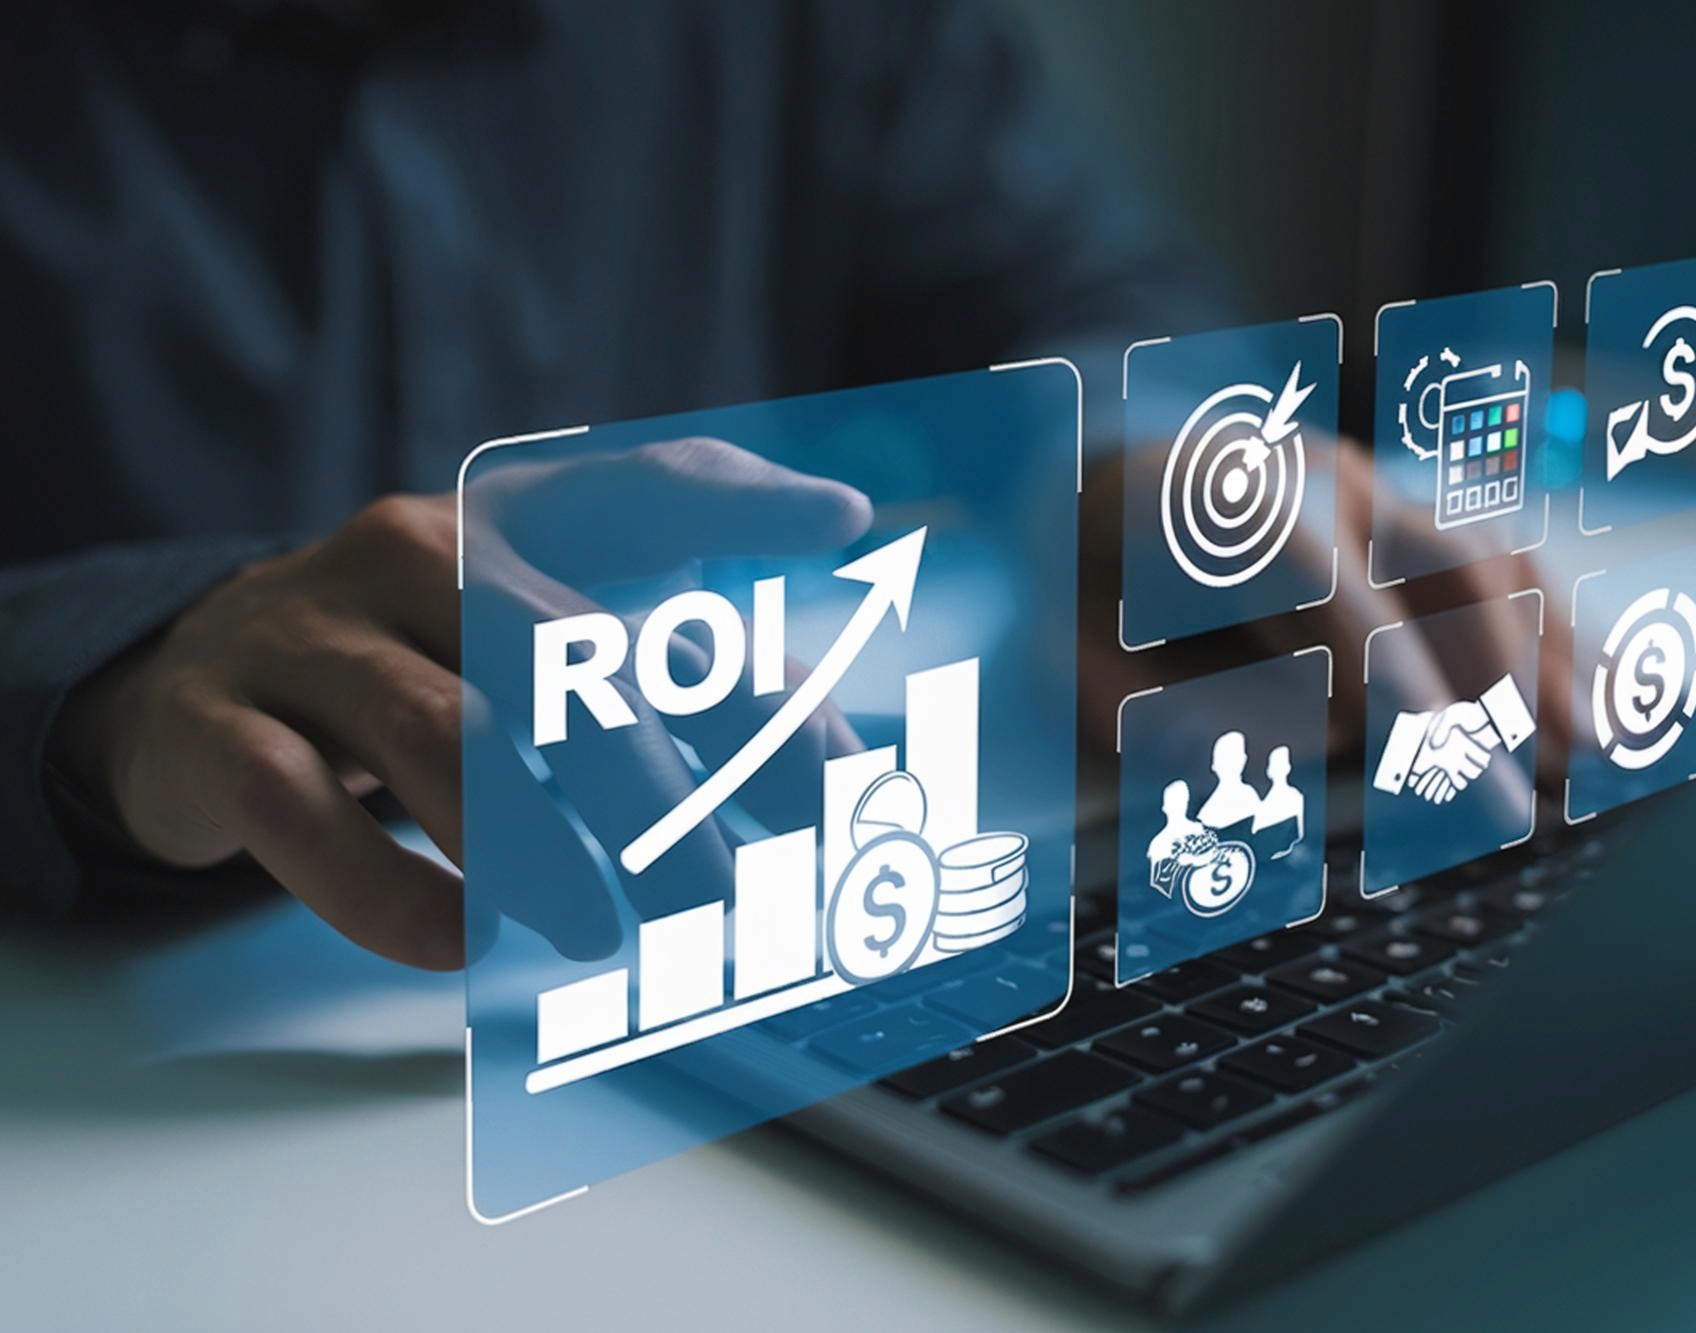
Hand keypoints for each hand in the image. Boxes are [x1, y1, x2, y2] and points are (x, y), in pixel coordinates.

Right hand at [49, 439, 871, 968]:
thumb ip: (687, 638)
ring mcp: (308, 634)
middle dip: (659, 785)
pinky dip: (388, 887)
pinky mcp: (217, 726)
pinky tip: (462, 942)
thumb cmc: (425, 657)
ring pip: (439, 733)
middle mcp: (414, 552)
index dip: (752, 552)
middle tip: (724, 901)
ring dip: (536, 848)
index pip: (650, 504)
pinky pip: (301, 810)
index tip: (844, 659)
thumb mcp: (544, 613)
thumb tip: (859, 683)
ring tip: (600, 933)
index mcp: (513, 515)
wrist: (198, 680)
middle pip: (560, 653)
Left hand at [1080, 437, 1571, 783]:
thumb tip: (1322, 738)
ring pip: (1493, 559)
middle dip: (1499, 671)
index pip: (1330, 582)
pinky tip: (1613, 697)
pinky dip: (1559, 635)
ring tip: (1601, 749)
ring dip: (1552, 658)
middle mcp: (1315, 482)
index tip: (1460, 763)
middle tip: (1539, 776)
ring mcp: (1376, 492)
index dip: (1399, 673)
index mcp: (1220, 504)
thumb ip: (1181, 716)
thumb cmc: (1095, 601)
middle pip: (1441, 558)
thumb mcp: (1090, 669)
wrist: (1107, 485)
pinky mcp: (1410, 518)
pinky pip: (1503, 569)